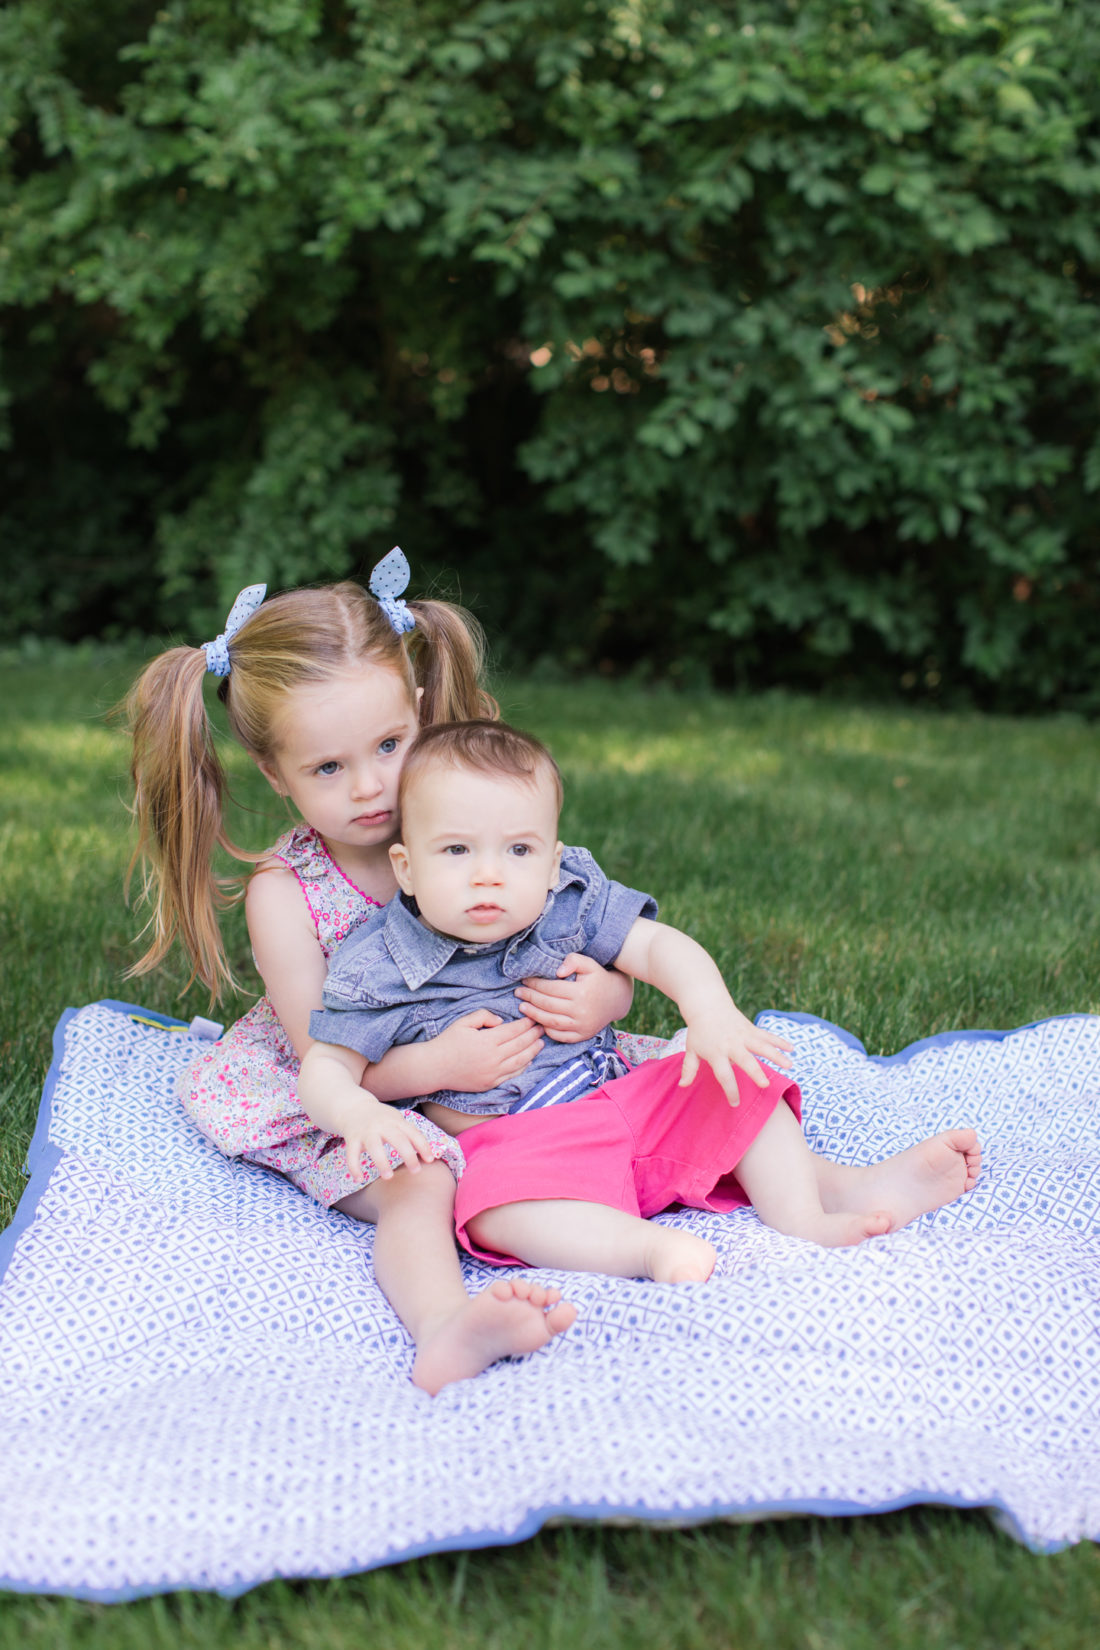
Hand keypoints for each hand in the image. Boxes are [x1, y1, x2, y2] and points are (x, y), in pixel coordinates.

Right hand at [340, 1096, 440, 1183]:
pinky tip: (358, 1179)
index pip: (413, 1133)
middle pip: (397, 1139)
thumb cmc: (381, 1118)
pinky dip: (354, 1167)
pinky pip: (351, 1154)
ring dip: (382, 1162)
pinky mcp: (352, 1138)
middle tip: (415, 1171)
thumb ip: (410, 1134)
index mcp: (395, 1121)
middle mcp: (382, 1125)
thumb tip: (430, 1154)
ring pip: (374, 1147)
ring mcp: (366, 1132)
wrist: (354, 1107)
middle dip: (408, 1155)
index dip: (423, 1146)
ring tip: (388, 1177)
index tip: (430, 1160)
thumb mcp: (397, 1120)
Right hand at [429, 1007, 543, 1090]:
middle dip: (533, 1035)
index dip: (525, 1024)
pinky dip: (523, 1066)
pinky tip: (529, 1060)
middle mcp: (493, 1058)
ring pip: (520, 1061)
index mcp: (487, 1041)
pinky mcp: (490, 1083)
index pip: (513, 1030)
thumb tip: (501, 1021)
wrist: (435, 1067)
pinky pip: (512, 1074)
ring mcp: (492, 1073)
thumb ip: (484, 1016)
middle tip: (542, 1028)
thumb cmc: (447, 1042)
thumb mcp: (463, 1022)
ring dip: (533, 1051)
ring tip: (541, 1043)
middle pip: (520, 1045)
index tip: (533, 1018)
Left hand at [515, 954, 632, 1042]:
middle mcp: (581, 1011)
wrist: (617, 998)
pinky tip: (538, 1021)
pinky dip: (547, 1029)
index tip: (524, 980)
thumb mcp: (589, 964)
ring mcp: (582, 1025)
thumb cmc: (598, 978)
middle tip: (518, 993)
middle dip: (530, 998)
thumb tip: (557, 971)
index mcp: (581, 992)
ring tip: (522, 1007)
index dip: (534, 984)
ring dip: (533, 1015)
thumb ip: (573, 961)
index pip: (550, 988)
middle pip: (547, 1005)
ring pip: (550, 1021)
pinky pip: (560, 1035)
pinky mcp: (582, 1035)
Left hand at [679, 1005, 793, 1102]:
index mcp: (716, 1053)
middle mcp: (731, 1045)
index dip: (730, 1090)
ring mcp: (743, 1036)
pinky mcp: (751, 1029)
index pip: (724, 1075)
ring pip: (762, 1046)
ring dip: (776, 1055)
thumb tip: (683, 1086)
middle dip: (756, 1073)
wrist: (707, 1005)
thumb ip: (689, 1068)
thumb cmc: (699, 1031)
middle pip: (745, 1060)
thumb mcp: (691, 1049)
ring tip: (790, 1065)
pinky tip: (792, 1048)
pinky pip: (767, 1035)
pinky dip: (780, 1041)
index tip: (735, 1103)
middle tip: (765, 1085)